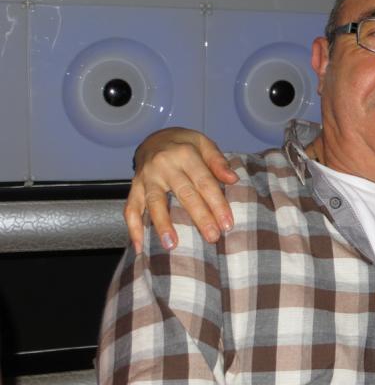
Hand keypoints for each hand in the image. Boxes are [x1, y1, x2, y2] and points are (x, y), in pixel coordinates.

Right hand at [124, 128, 237, 252]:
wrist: (153, 138)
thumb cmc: (184, 144)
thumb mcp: (203, 143)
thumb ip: (217, 161)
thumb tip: (233, 179)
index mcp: (185, 154)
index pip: (204, 182)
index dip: (217, 203)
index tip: (227, 224)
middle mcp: (164, 165)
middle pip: (184, 194)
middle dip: (199, 217)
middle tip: (212, 237)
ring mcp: (146, 177)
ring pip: (154, 202)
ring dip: (162, 224)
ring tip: (171, 245)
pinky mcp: (134, 186)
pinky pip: (130, 207)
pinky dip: (133, 227)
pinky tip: (140, 246)